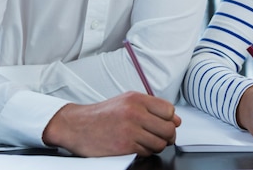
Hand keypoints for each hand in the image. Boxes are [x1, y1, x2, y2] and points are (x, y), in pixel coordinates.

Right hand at [42, 91, 179, 156]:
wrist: (77, 125)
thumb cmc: (102, 114)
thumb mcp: (126, 101)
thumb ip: (151, 108)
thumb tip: (176, 120)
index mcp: (137, 99)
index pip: (169, 110)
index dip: (170, 119)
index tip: (165, 123)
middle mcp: (135, 113)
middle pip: (168, 128)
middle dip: (168, 135)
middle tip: (162, 136)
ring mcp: (130, 130)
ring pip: (160, 143)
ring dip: (157, 145)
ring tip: (147, 141)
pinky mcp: (125, 146)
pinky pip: (147, 152)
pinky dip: (145, 152)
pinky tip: (136, 146)